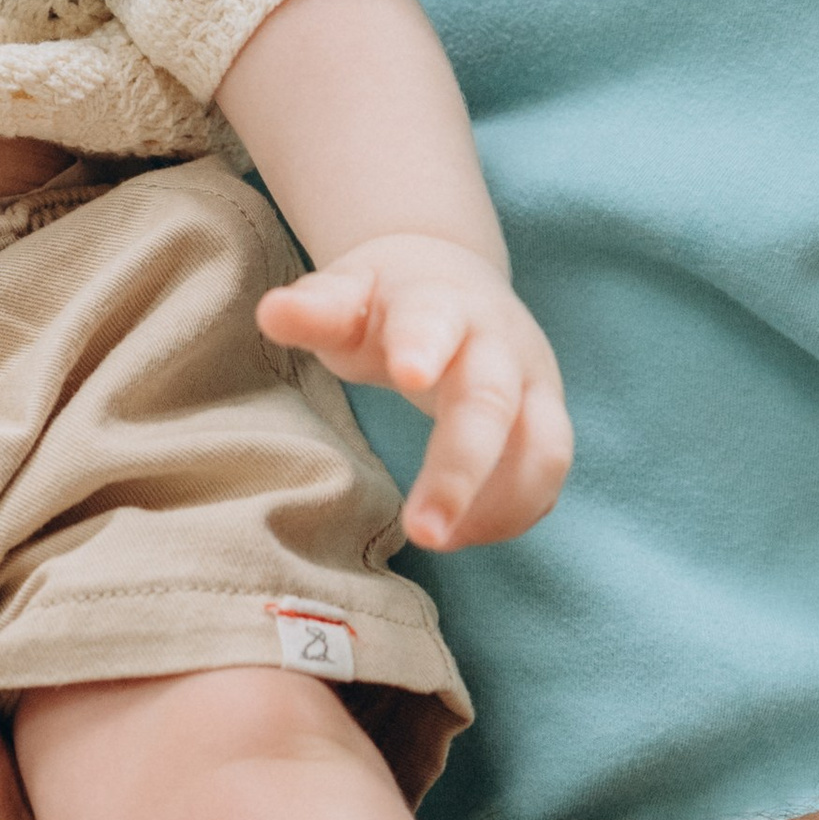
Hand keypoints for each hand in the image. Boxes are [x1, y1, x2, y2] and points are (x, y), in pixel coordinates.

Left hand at [258, 230, 571, 550]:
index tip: (408, 373)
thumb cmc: (385, 300)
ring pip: (544, 446)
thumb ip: (315, 310)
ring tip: (440, 541)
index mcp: (437, 303)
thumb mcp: (346, 294)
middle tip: (424, 533)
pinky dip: (514, 512)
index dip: (422, 345)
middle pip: (492, 405)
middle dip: (461, 470)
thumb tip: (271, 312)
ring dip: (501, 504)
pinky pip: (547, 475)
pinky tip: (465, 533)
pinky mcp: (546, 418)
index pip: (434, 320)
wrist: (453, 278)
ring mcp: (532, 382)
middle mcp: (497, 342)